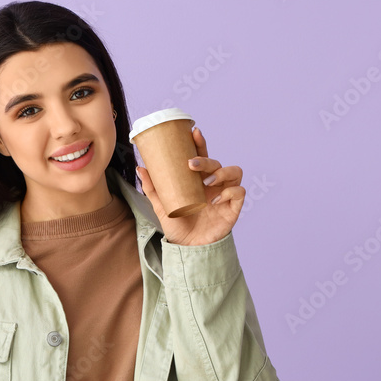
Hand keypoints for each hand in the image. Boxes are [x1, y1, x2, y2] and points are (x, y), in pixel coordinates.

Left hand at [136, 127, 244, 245]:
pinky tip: (215, 201)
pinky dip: (229, 192)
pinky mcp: (233, 208)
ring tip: (207, 182)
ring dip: (222, 172)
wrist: (187, 247)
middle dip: (206, 160)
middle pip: (217, 162)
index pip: (202, 156)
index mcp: (198, 180)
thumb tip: (140, 167)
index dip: (200, 143)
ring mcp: (225, 195)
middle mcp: (214, 184)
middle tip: (191, 165)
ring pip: (235, 171)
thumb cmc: (177, 225)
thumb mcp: (161, 205)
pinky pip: (239, 191)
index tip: (194, 133)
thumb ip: (152, 188)